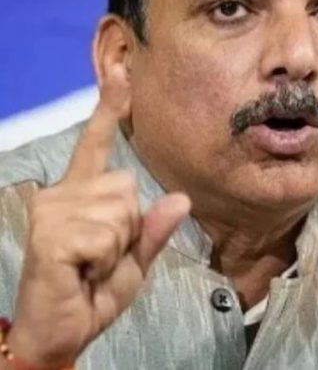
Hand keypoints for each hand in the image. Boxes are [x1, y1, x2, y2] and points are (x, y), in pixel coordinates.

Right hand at [6, 68, 190, 367]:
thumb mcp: (132, 261)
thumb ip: (153, 230)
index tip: (121, 74)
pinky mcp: (49, 234)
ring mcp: (51, 211)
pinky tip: (82, 272)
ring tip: (89, 265)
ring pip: (121, 211)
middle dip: (128, 229)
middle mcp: (62, 194)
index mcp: (81, 195)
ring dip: (116, 247)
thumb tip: (180, 198)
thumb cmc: (91, 294)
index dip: (108, 109)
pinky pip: (108, 236)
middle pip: (127, 188)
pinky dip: (105, 261)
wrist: (61, 331)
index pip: (96, 146)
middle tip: (100, 257)